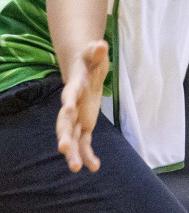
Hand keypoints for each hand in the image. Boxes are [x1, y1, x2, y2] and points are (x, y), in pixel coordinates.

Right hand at [56, 39, 108, 172]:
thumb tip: (100, 44)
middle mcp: (71, 107)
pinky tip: (94, 167)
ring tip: (76, 168)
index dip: (68, 102)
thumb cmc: (89, 62)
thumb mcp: (94, 55)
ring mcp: (77, 118)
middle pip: (65, 123)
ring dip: (73, 153)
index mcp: (73, 89)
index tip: (67, 108)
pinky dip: (88, 155)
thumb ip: (96, 51)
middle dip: (64, 135)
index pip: (69, 96)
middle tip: (64, 149)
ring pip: (72, 138)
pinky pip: (85, 143)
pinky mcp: (84, 125)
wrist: (83, 71)